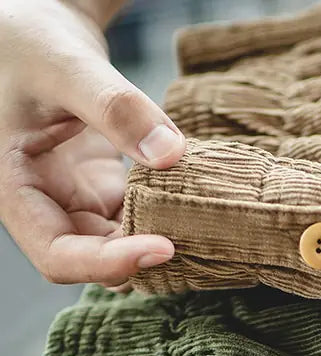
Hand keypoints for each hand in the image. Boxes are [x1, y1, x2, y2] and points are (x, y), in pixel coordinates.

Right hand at [0, 0, 185, 285]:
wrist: (40, 30)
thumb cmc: (30, 42)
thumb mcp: (65, 65)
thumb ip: (113, 107)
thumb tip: (170, 153)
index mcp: (17, 191)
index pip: (58, 256)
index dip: (109, 264)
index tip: (164, 248)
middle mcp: (47, 206)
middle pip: (96, 258)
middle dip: (144, 257)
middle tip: (198, 239)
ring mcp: (79, 201)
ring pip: (122, 244)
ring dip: (160, 240)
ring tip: (205, 224)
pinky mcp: (107, 191)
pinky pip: (139, 219)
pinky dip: (167, 217)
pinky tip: (199, 203)